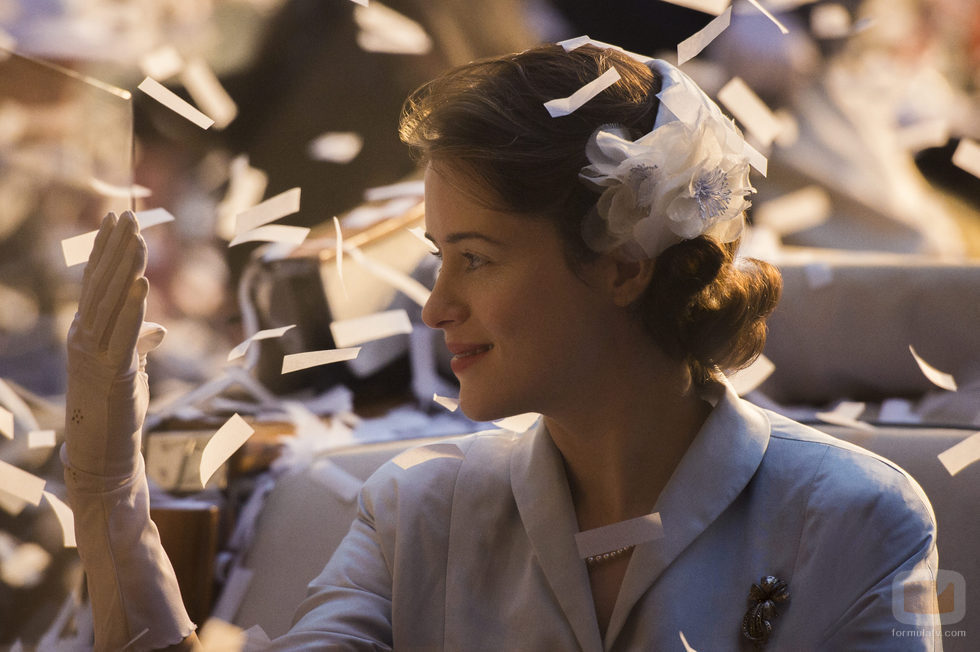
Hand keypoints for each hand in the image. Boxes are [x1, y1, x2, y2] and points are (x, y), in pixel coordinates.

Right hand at [65, 211, 163, 477]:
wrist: (102, 454)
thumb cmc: (115, 408)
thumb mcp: (130, 367)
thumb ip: (138, 341)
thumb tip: (158, 328)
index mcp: (87, 331)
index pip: (95, 281)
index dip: (105, 249)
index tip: (114, 218)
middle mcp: (84, 336)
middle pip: (102, 282)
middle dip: (116, 247)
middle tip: (127, 213)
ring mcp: (95, 353)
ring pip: (111, 300)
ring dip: (124, 266)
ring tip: (136, 236)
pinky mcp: (112, 371)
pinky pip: (123, 332)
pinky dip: (132, 306)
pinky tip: (141, 283)